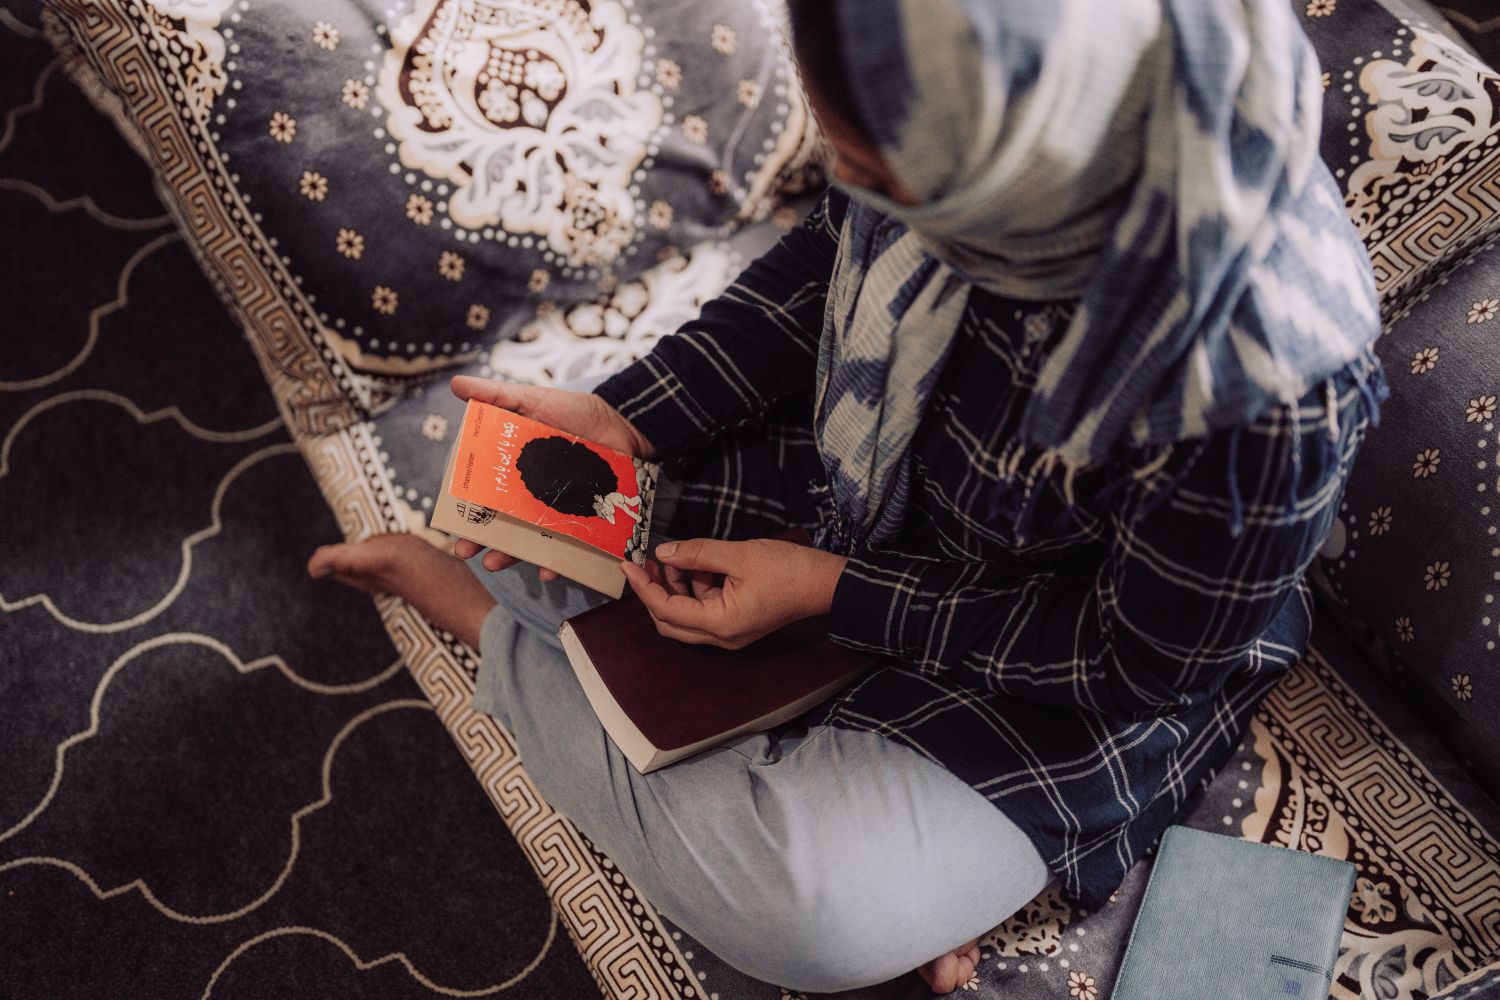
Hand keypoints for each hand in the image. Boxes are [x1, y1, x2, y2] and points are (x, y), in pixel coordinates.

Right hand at [449, 375, 654, 581]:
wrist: (623, 423)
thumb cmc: (575, 412)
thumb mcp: (533, 400)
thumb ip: (496, 395)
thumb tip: (457, 385)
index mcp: (515, 474)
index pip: (485, 498)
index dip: (468, 513)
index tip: (451, 527)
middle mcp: (532, 497)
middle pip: (502, 526)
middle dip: (482, 543)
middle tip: (466, 552)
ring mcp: (557, 512)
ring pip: (531, 542)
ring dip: (512, 557)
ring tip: (496, 564)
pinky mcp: (583, 522)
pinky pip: (570, 549)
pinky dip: (559, 564)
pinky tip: (548, 571)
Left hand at [619, 538, 848, 648]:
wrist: (824, 583)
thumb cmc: (788, 569)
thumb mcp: (739, 554)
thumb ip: (698, 554)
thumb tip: (664, 553)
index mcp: (720, 623)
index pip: (666, 610)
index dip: (644, 587)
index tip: (629, 564)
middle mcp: (721, 636)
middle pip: (670, 622)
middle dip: (655, 591)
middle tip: (647, 562)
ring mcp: (729, 633)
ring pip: (686, 616)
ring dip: (675, 588)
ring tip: (675, 557)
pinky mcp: (737, 623)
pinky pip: (704, 610)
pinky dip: (694, 589)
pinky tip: (696, 565)